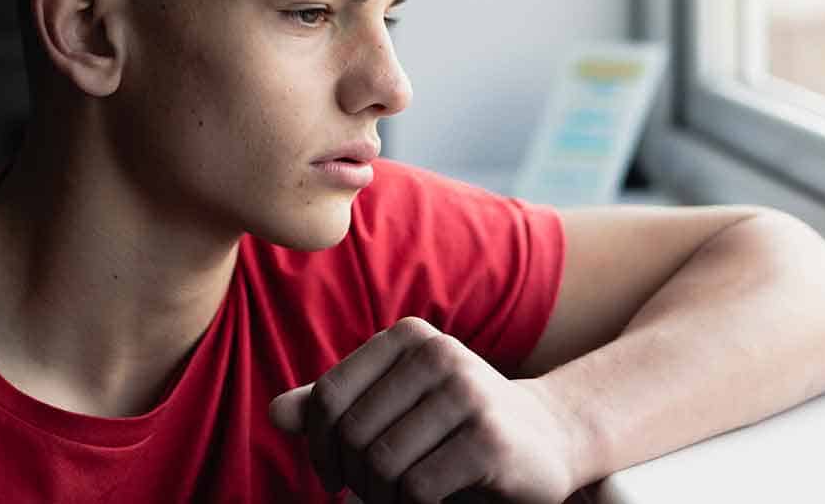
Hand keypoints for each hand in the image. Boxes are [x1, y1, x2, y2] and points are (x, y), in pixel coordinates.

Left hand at [269, 317, 578, 503]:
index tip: (332, 474)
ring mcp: (466, 393)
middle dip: (352, 478)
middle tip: (369, 493)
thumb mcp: (396, 405)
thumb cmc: (455, 425)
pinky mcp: (488, 440)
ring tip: (399, 497)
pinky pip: (417, 489)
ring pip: (381, 463)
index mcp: (407, 337)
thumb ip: (338, 406)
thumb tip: (276, 414)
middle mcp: (437, 354)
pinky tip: (429, 503)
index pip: (329, 395)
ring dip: (381, 497)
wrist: (548, 439)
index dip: (319, 445)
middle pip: (352, 433)